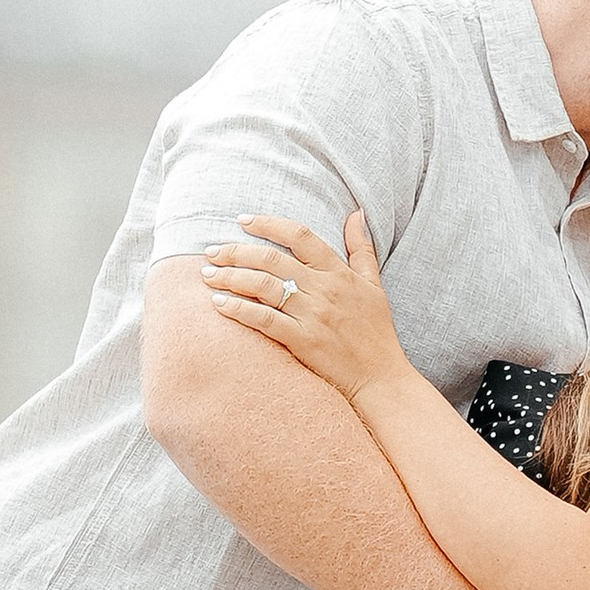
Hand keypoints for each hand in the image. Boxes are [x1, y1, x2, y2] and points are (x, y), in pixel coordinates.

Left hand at [200, 209, 412, 402]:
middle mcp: (324, 289)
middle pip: (272, 259)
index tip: (243, 220)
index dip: (268, 224)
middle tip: (211, 251)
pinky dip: (239, 309)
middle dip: (236, 251)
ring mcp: (313, 315)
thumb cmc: (376, 331)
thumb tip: (356, 212)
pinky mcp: (302, 340)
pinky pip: (264, 319)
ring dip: (230, 277)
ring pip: (263, 285)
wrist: (380, 377)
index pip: (300, 236)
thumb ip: (361, 247)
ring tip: (208, 275)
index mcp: (339, 272)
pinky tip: (219, 304)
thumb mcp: (374, 283)